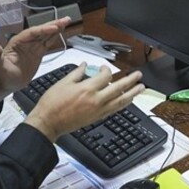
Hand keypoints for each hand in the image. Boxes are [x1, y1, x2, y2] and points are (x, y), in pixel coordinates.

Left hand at [0, 17, 71, 108]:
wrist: (6, 84)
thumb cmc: (1, 76)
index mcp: (17, 42)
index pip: (32, 33)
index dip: (43, 30)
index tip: (54, 27)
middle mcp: (26, 42)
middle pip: (41, 31)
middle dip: (53, 25)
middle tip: (65, 19)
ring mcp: (32, 46)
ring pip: (46, 35)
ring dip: (56, 28)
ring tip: (66, 21)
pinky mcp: (38, 52)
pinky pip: (47, 43)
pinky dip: (55, 37)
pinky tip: (61, 31)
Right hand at [24, 64, 144, 141]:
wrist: (48, 122)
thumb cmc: (52, 104)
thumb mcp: (63, 83)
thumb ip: (77, 73)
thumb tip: (85, 66)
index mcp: (87, 89)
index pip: (105, 76)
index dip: (106, 69)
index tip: (103, 68)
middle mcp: (96, 100)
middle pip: (119, 88)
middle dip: (130, 81)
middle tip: (139, 75)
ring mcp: (98, 110)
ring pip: (120, 101)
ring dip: (132, 94)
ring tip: (140, 88)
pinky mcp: (97, 118)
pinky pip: (114, 110)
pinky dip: (123, 104)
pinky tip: (127, 101)